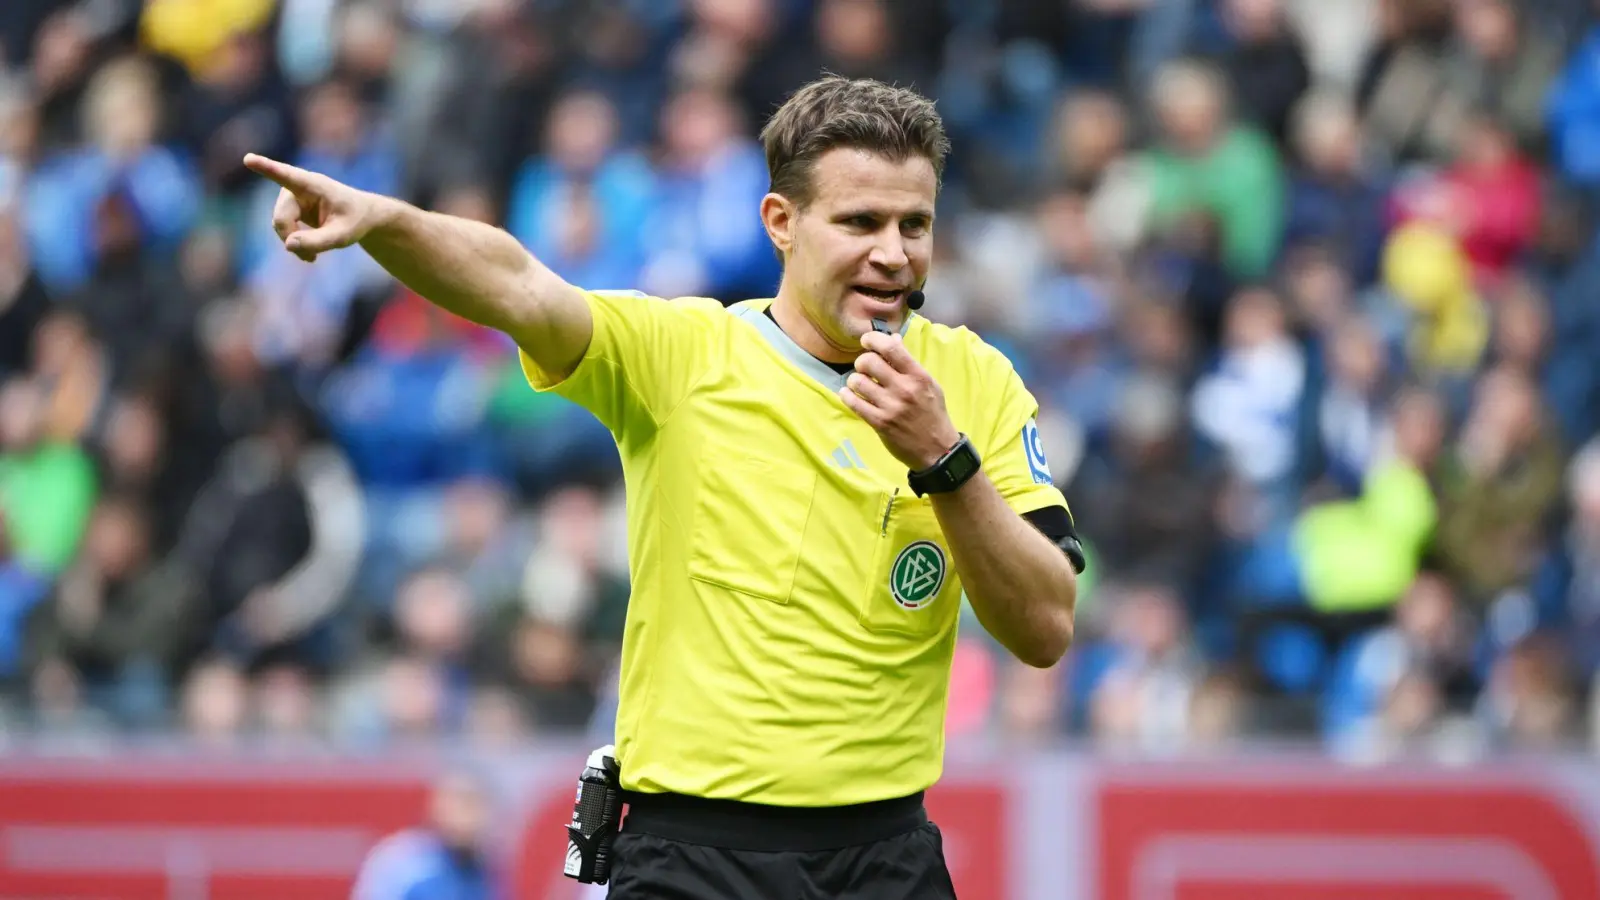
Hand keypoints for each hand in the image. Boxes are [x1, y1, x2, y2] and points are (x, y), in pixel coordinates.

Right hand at [243, 153, 383, 262]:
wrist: (361, 217)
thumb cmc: (355, 220)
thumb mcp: (343, 235)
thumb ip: (318, 242)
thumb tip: (288, 245)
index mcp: (313, 184)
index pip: (286, 175)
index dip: (266, 168)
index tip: (248, 159)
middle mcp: (297, 187)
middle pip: (281, 217)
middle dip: (292, 238)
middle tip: (312, 258)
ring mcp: (291, 198)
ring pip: (279, 224)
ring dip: (292, 243)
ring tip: (313, 258)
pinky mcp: (290, 208)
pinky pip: (283, 229)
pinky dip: (293, 243)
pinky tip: (309, 256)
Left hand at [839, 331, 960, 469]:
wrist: (938, 450)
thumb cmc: (933, 414)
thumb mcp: (929, 384)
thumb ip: (909, 363)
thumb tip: (893, 338)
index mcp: (918, 376)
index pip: (891, 347)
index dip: (873, 339)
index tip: (867, 341)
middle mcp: (904, 389)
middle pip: (869, 362)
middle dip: (861, 362)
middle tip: (864, 368)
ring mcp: (891, 407)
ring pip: (858, 381)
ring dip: (854, 380)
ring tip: (860, 384)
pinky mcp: (880, 423)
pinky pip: (854, 403)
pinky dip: (847, 395)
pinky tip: (850, 394)